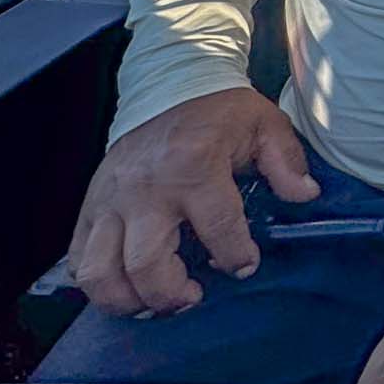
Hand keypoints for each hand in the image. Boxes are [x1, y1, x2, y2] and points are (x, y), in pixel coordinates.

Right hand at [66, 87, 319, 316]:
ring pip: (100, 272)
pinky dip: (97, 283)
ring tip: (155, 302)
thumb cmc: (220, 109)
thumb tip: (306, 195)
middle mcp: (146, 189)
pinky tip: (126, 285)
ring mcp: (110, 200)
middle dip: (171, 295)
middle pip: (146, 265)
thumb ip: (287, 162)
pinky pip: (78, 258)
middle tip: (194, 296)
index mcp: (194, 166)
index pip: (218, 229)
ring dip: (127, 300)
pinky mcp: (90, 204)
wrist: (168, 81)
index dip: (237, 257)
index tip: (246, 266)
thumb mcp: (266, 124)